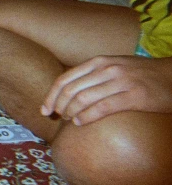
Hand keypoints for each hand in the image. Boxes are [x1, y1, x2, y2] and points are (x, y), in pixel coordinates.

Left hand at [41, 55, 171, 124]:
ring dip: (70, 113)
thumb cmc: (140, 74)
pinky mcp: (134, 96)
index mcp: (98, 61)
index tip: (44, 110)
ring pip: (83, 99)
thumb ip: (92, 75)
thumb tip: (67, 92)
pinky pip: (102, 108)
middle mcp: (107, 69)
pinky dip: (86, 117)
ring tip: (70, 120)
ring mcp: (121, 81)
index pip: (65, 79)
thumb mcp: (113, 67)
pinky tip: (80, 123)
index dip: (51, 96)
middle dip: (58, 106)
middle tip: (56, 118)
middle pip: (70, 90)